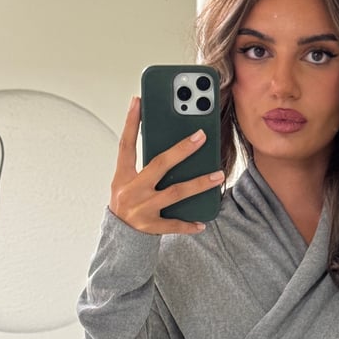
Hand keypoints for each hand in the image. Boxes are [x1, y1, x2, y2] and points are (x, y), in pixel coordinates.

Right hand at [109, 96, 224, 234]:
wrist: (119, 238)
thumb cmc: (128, 204)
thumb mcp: (127, 183)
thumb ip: (143, 166)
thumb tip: (172, 147)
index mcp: (123, 176)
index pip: (126, 144)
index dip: (130, 122)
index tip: (138, 100)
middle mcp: (131, 190)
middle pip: (159, 165)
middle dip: (181, 149)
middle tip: (201, 135)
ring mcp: (141, 209)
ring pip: (175, 193)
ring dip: (199, 184)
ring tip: (218, 175)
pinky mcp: (150, 227)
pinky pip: (174, 224)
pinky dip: (189, 224)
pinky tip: (203, 222)